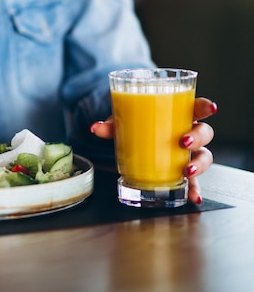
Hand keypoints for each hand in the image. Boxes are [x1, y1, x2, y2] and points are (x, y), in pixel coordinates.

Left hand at [90, 97, 216, 203]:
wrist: (132, 141)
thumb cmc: (135, 125)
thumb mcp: (123, 122)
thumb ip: (112, 125)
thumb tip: (95, 128)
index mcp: (178, 114)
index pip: (196, 107)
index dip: (204, 106)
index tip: (208, 108)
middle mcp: (188, 133)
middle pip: (204, 132)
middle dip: (198, 137)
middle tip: (184, 142)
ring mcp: (187, 154)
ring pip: (204, 157)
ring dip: (198, 165)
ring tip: (187, 171)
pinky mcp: (181, 171)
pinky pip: (193, 181)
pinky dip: (193, 189)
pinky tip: (193, 197)